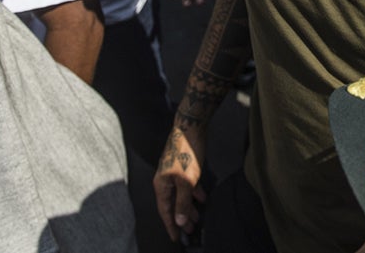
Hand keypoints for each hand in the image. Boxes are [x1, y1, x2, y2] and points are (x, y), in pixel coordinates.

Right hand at [153, 124, 206, 241]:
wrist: (191, 127)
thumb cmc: (186, 152)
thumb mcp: (186, 181)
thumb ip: (182, 202)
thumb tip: (179, 220)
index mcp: (161, 185)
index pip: (165, 211)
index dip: (170, 225)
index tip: (176, 238)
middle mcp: (165, 180)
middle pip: (172, 204)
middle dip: (181, 218)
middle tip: (189, 231)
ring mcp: (173, 173)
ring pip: (181, 195)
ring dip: (189, 206)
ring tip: (198, 218)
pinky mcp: (183, 166)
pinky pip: (187, 185)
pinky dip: (194, 192)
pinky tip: (203, 197)